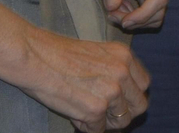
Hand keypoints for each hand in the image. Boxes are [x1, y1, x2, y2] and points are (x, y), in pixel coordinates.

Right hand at [21, 28, 149, 132]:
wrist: (34, 55)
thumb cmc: (58, 53)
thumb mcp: (97, 52)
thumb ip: (114, 69)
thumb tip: (123, 94)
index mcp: (124, 55)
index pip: (144, 84)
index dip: (130, 95)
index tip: (118, 99)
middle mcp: (122, 72)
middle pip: (140, 105)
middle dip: (124, 112)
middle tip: (105, 113)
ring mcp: (111, 92)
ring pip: (122, 121)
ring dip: (105, 122)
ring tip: (85, 113)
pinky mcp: (96, 110)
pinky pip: (98, 130)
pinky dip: (87, 128)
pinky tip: (75, 116)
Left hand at [83, 0, 169, 29]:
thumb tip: (113, 8)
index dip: (144, 15)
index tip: (123, 21)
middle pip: (159, 9)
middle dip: (137, 19)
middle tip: (112, 16)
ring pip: (155, 12)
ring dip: (136, 20)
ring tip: (113, 12)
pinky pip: (147, 9)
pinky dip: (134, 15)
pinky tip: (116, 8)